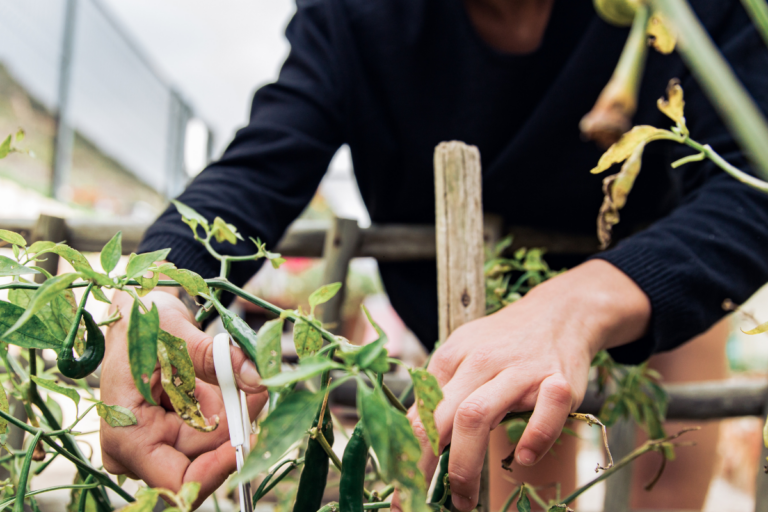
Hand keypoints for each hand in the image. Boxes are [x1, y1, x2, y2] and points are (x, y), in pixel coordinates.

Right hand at [100, 289, 267, 504]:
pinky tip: (230, 386)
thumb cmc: (142, 322)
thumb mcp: (177, 335)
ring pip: (210, 446)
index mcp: (126, 435)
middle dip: (234, 428)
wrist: (138, 314)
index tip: (251, 439)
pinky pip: (210, 432)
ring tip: (242, 379)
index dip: (217, 470)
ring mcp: (154, 443)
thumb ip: (217, 359)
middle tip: (257, 391)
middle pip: (200, 461)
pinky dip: (226, 411)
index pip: (176, 480)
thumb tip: (259, 378)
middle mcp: (136, 449)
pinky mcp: (172, 433)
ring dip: (232, 415)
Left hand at [402, 260, 650, 510]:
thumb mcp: (464, 353)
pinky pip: (546, 410)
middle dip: (430, 464)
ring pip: (479, 414)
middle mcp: (482, 362)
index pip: (422, 409)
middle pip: (445, 416)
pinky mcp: (559, 380)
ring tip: (463, 498)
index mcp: (454, 356)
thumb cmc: (504, 341)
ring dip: (466, 463)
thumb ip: (440, 388)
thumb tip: (411, 432)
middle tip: (426, 500)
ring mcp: (521, 371)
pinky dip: (534, 437)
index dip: (408, 452)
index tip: (403, 485)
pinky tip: (524, 459)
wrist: (560, 311)